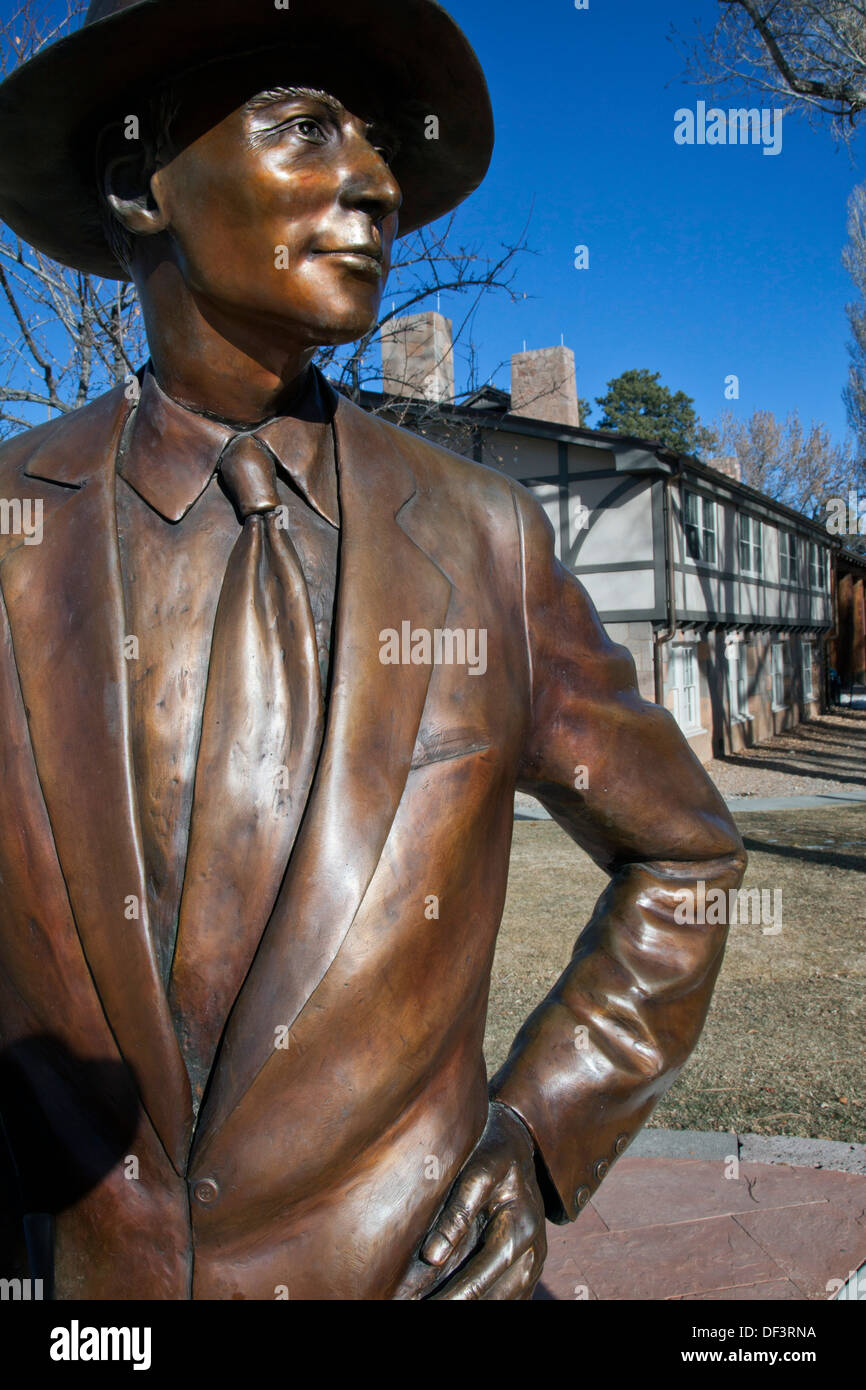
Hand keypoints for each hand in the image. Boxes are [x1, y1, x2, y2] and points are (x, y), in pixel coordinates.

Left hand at [400, 1101, 546, 1299]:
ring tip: (436, 1306)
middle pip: (498, 1295)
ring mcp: (535, 1261)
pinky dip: (488, 1300)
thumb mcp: (479, 1170)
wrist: (519, 1144)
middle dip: (461, 1304)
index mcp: (520, 1226)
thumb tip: (432, 1257)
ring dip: (476, 1306)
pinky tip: (456, 1300)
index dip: (456, 1295)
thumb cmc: (493, 1153)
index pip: (484, 1272)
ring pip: (508, 1299)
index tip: (425, 1305)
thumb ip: (458, 1211)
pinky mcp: (528, 1265)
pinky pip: (512, 1295)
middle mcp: (534, 1250)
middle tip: (420, 1311)